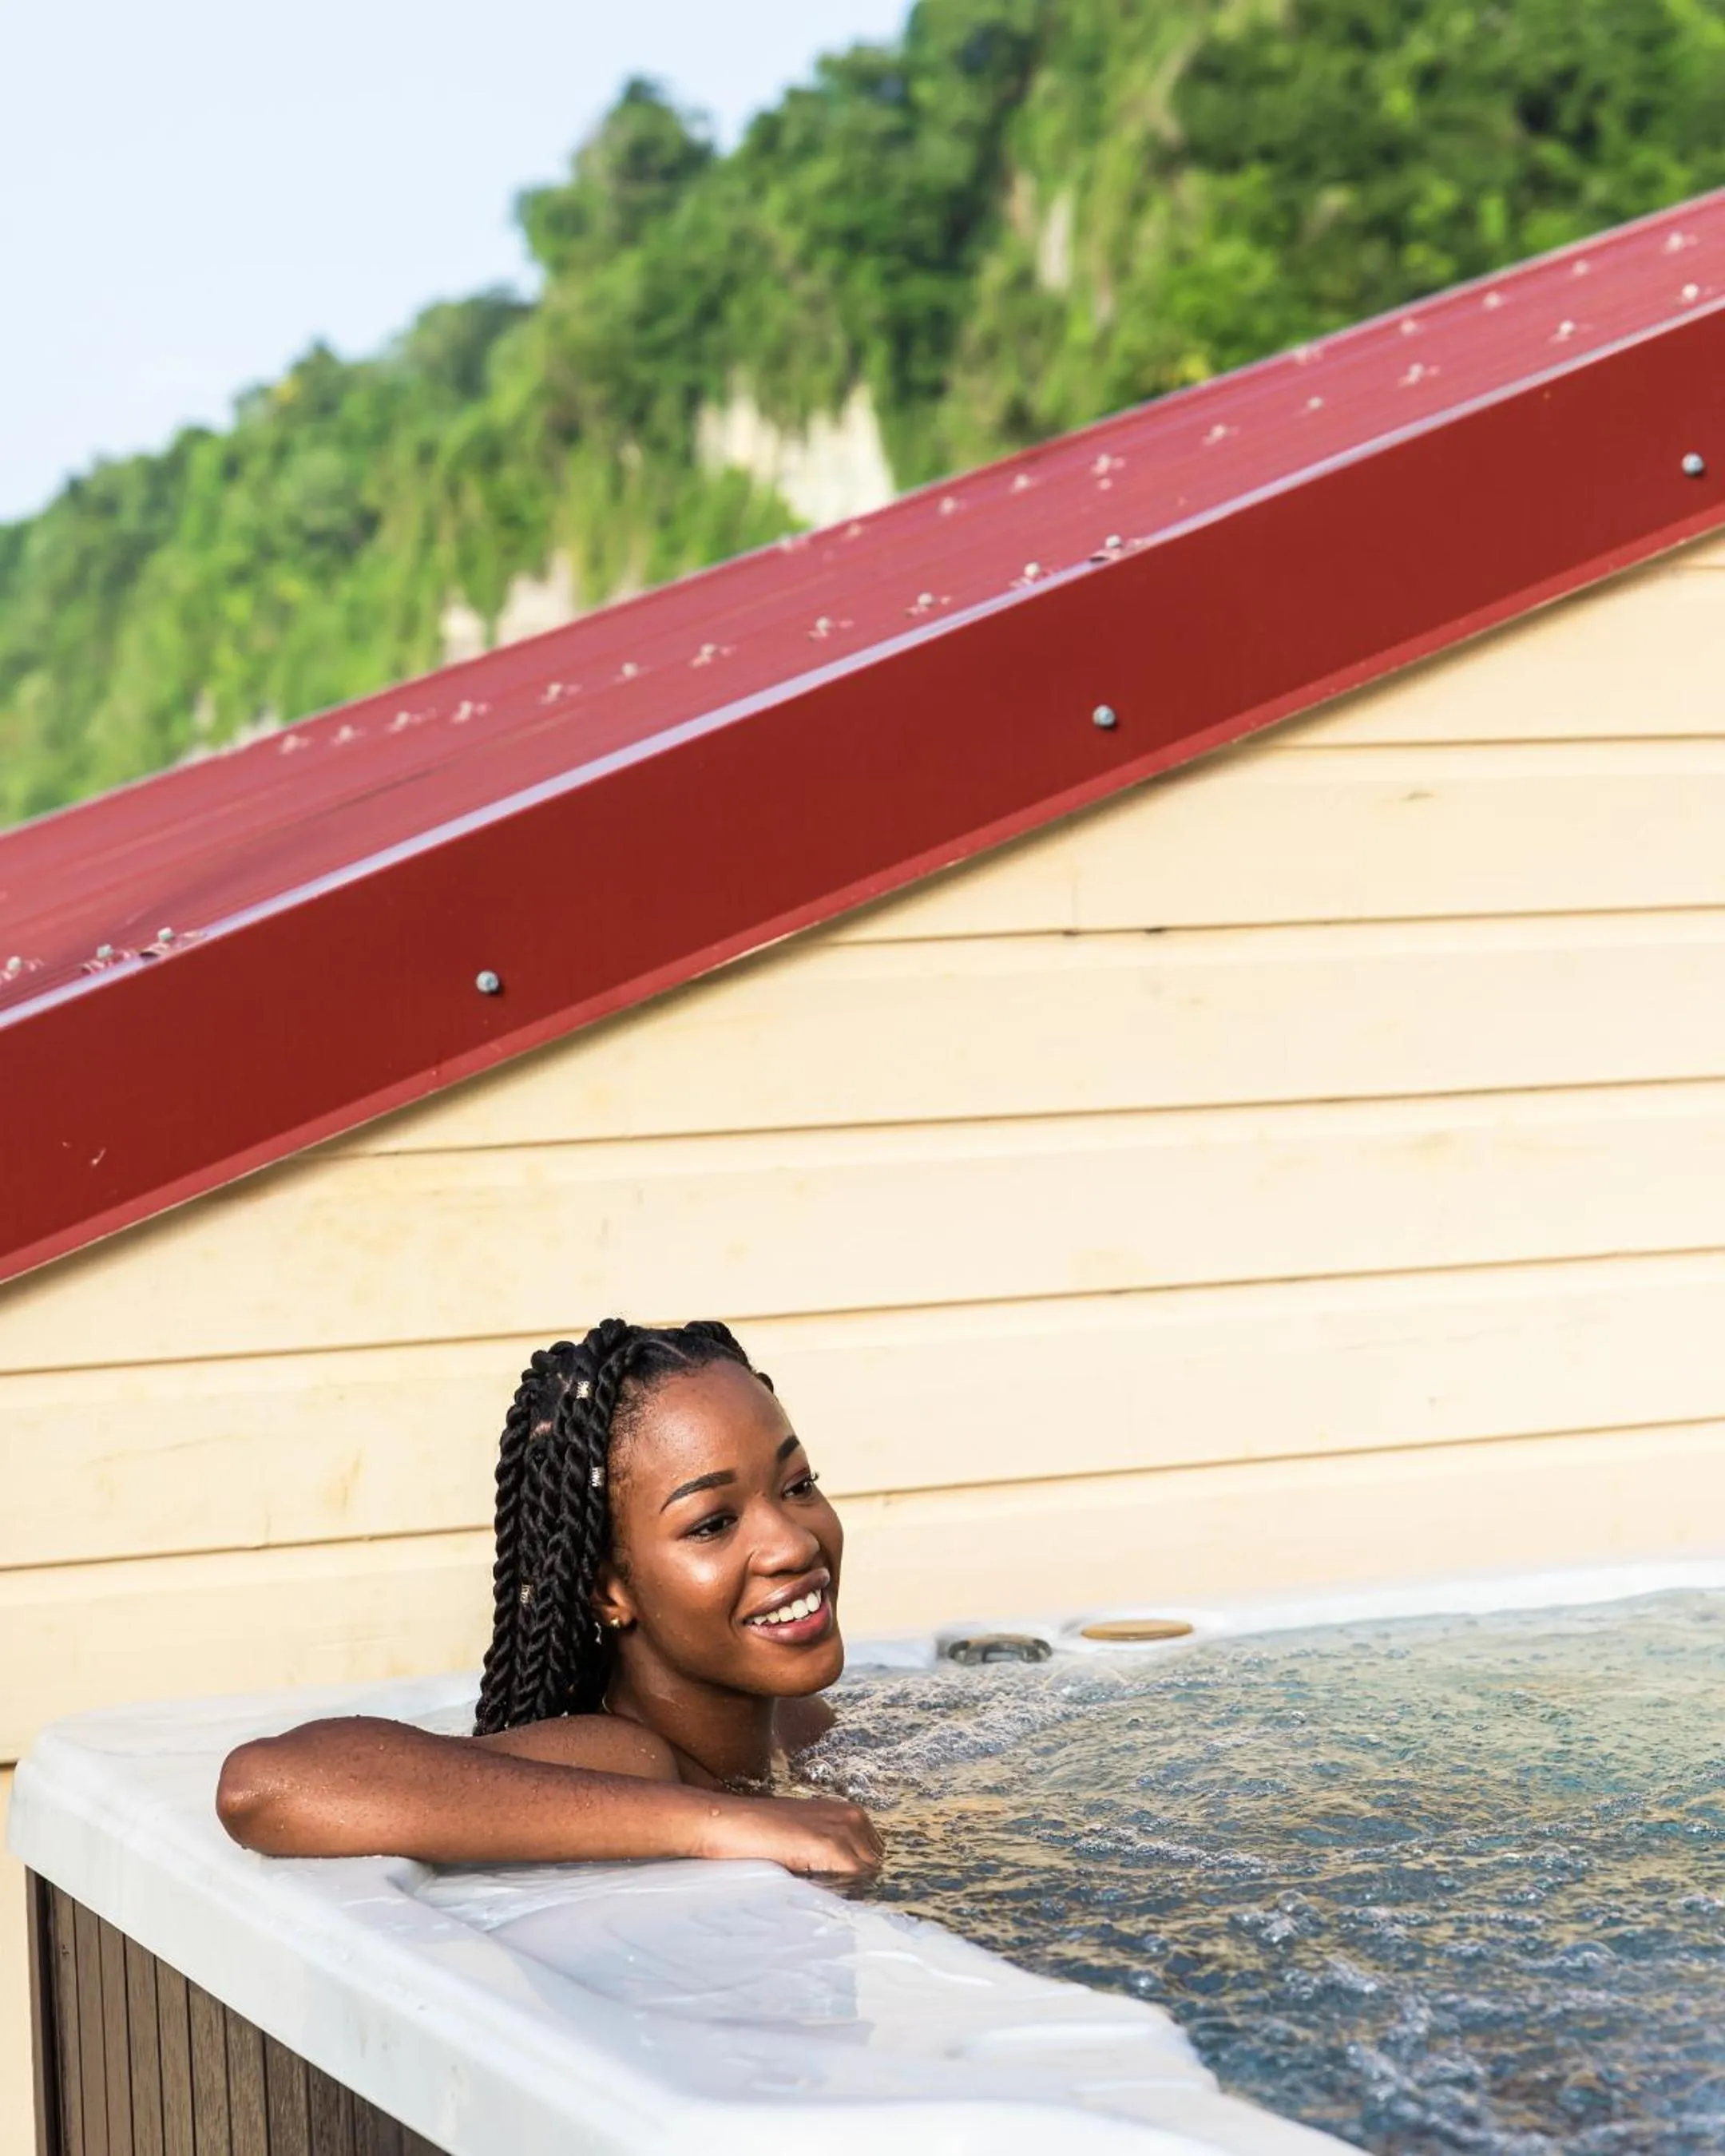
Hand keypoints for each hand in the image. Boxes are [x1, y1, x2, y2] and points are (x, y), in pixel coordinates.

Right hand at [693, 1792, 883, 1880]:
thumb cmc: (765, 1832)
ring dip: (853, 1890)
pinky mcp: (830, 1847)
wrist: (732, 1822)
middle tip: (834, 1899)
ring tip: (823, 1896)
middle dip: (861, 1885)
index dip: (864, 1879)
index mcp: (851, 1813)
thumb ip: (834, 1850)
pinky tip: (819, 1893)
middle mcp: (853, 1817)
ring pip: (868, 1875)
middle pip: (877, 1866)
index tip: (848, 1894)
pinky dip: (843, 1893)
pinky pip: (854, 1880)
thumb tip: (855, 1881)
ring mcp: (844, 1831)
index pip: (876, 1857)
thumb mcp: (808, 1834)